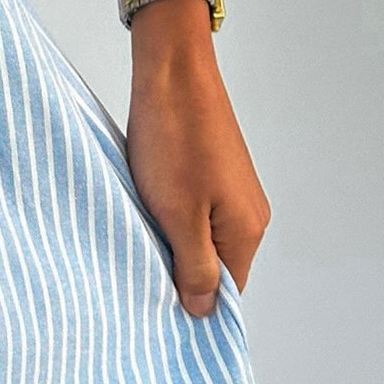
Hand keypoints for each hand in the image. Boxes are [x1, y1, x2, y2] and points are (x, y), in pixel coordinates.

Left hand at [123, 0, 270, 316]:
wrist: (170, 71)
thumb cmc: (173, 138)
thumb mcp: (178, 214)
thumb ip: (193, 266)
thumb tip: (203, 311)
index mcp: (246, 230)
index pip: (227, 293)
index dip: (193, 305)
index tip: (155, 311)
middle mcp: (247, 213)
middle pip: (215, 267)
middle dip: (177, 274)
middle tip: (137, 275)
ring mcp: (230, 190)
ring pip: (199, 238)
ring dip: (168, 242)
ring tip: (136, 239)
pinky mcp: (210, 171)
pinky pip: (191, 211)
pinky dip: (166, 216)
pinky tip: (141, 209)